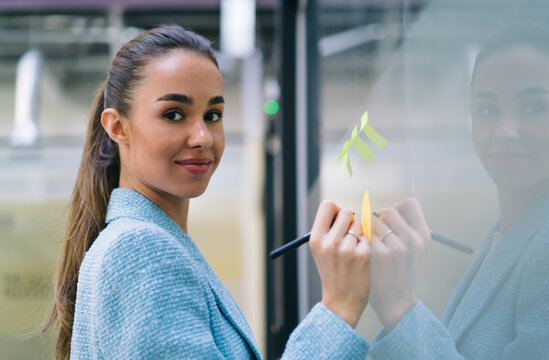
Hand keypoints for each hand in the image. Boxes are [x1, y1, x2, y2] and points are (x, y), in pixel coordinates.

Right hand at [309, 200, 370, 327]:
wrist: (342, 301)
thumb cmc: (332, 272)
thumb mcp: (320, 250)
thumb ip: (328, 230)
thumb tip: (344, 210)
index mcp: (316, 239)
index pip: (327, 205)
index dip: (335, 210)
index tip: (338, 221)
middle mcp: (330, 242)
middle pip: (346, 212)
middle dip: (349, 221)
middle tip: (347, 235)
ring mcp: (347, 248)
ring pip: (359, 225)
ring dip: (357, 234)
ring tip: (352, 250)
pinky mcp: (363, 255)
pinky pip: (367, 237)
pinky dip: (365, 245)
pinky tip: (360, 258)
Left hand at [369, 198, 430, 331]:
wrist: (397, 301)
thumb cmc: (400, 272)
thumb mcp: (413, 249)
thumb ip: (405, 227)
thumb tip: (386, 209)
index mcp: (423, 236)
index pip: (410, 203)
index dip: (397, 208)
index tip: (391, 221)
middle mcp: (413, 239)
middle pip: (390, 210)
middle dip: (381, 220)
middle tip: (381, 236)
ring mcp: (397, 247)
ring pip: (376, 223)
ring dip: (372, 232)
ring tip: (377, 248)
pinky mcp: (380, 254)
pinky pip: (367, 236)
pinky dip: (366, 242)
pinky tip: (370, 255)